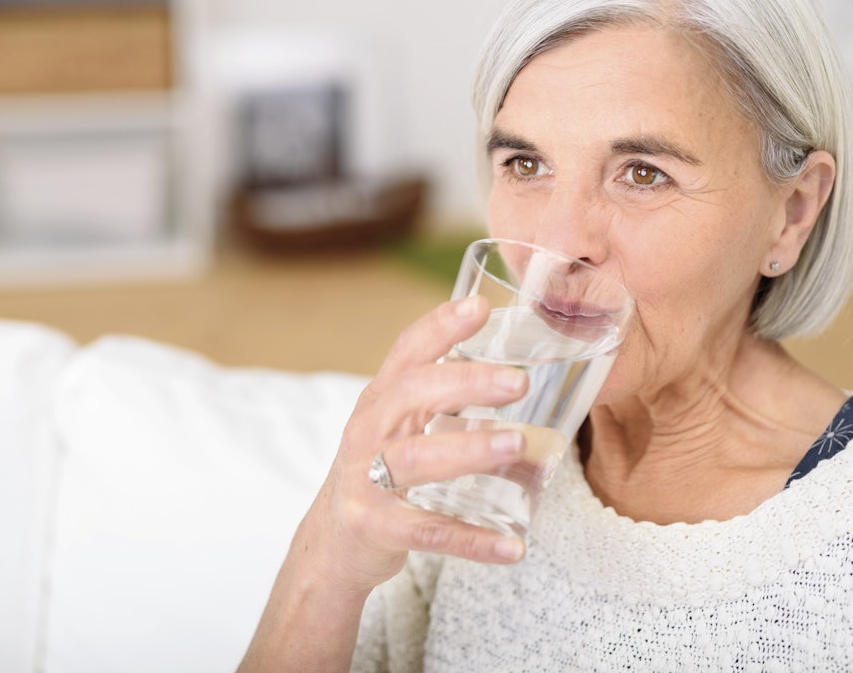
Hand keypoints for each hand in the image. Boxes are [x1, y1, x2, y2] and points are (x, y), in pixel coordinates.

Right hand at [293, 294, 529, 595]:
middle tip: (519, 382)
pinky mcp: (375, 528)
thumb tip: (514, 367)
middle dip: (465, 383)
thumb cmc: (381, 470)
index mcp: (380, 400)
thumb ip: (441, 396)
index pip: (406, 352)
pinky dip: (472, 540)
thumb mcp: (398, 424)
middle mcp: (368, 432)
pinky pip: (427, 532)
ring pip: (417, 459)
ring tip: (519, 444)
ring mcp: (367, 481)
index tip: (480, 307)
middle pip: (411, 395)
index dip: (439, 326)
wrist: (333, 543)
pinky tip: (513, 546)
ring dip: (470, 450)